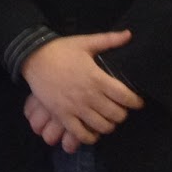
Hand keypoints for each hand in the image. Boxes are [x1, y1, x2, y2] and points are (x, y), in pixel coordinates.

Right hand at [19, 32, 142, 146]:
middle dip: (122, 114)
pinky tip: (92, 131)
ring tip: (107, 119)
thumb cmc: (61, 49)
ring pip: (102, 126)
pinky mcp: (63, 115)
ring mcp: (75, 107)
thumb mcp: (85, 42)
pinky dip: (90, 137)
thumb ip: (109, 40)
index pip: (125, 96)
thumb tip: (129, 34)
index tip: (137, 101)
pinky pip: (81, 134)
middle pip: (116, 115)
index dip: (135, 102)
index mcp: (97, 78)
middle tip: (120, 109)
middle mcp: (89, 96)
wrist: (33, 57)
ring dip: (109, 125)